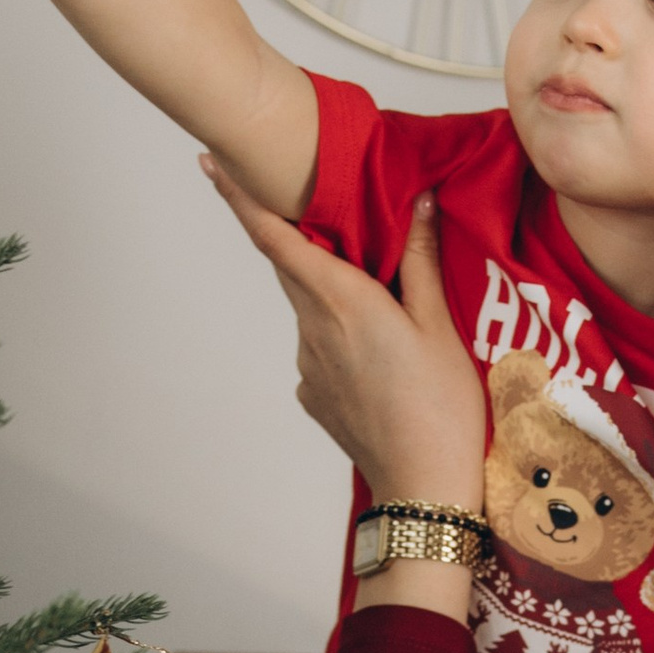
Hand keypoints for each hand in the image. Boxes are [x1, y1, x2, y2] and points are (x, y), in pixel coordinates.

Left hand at [201, 168, 485, 510]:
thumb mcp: (441, 326)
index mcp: (341, 301)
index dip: (240, 197)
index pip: (275, 237)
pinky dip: (339, 334)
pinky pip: (319, 348)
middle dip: (292, 233)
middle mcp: (312, 329)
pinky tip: (378, 355)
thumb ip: (420, 260)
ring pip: (308, 307)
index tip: (212, 164)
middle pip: (289, 265)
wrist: (423, 489)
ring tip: (377, 299)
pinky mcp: (312, 394)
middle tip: (307, 203)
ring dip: (328, 289)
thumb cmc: (441, 409)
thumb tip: (419, 202)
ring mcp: (307, 365)